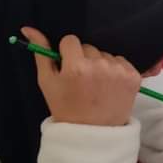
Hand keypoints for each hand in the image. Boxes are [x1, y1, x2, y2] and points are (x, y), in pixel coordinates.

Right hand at [22, 27, 140, 126]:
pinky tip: (110, 86)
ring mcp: (119, 71)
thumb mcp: (47, 82)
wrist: (92, 134)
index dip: (68, 54)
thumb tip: (29, 28)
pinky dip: (116, 71)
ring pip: (105, 54)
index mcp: (76, 67)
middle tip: (82, 80)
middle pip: (89, 47)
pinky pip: (121, 61)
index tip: (68, 67)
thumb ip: (41, 53)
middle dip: (84, 59)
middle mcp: (99, 65)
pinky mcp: (134, 76)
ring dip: (101, 65)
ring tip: (97, 85)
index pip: (71, 41)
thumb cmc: (66, 108)